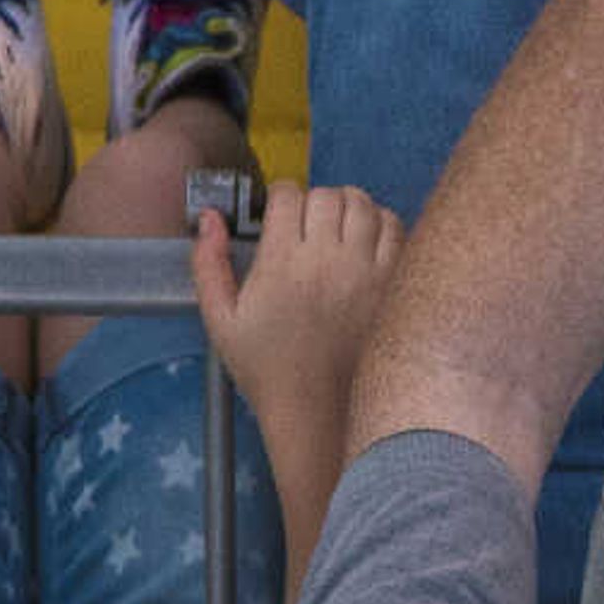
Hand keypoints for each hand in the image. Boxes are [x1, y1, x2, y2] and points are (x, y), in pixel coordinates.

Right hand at [192, 180, 406, 428]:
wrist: (317, 409)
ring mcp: (364, 270)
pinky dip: (382, 223)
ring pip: (363, 204)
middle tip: (307, 224)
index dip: (280, 197)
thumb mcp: (221, 319)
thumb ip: (208, 264)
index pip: (287, 195)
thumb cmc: (267, 368)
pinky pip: (395, 228)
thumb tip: (209, 219)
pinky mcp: (391, 284)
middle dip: (314, 200)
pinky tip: (367, 242)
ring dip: (349, 206)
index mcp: (281, 262)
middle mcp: (325, 259)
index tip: (278, 213)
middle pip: (327, 195)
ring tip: (337, 228)